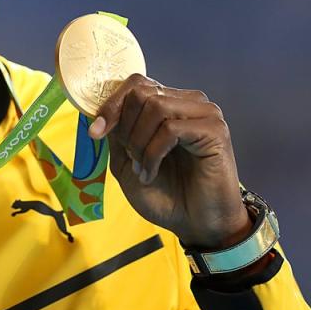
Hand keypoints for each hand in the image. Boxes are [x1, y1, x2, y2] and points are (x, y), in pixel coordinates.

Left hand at [88, 74, 251, 249]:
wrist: (196, 225)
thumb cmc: (165, 196)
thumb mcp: (127, 163)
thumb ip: (117, 134)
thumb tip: (101, 112)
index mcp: (168, 105)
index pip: (136, 84)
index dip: (111, 105)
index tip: (95, 133)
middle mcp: (187, 103)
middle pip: (141, 93)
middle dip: (126, 128)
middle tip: (131, 159)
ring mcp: (204, 114)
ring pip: (155, 106)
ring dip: (139, 142)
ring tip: (142, 169)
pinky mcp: (215, 130)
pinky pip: (171, 128)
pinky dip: (153, 153)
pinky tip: (151, 172)